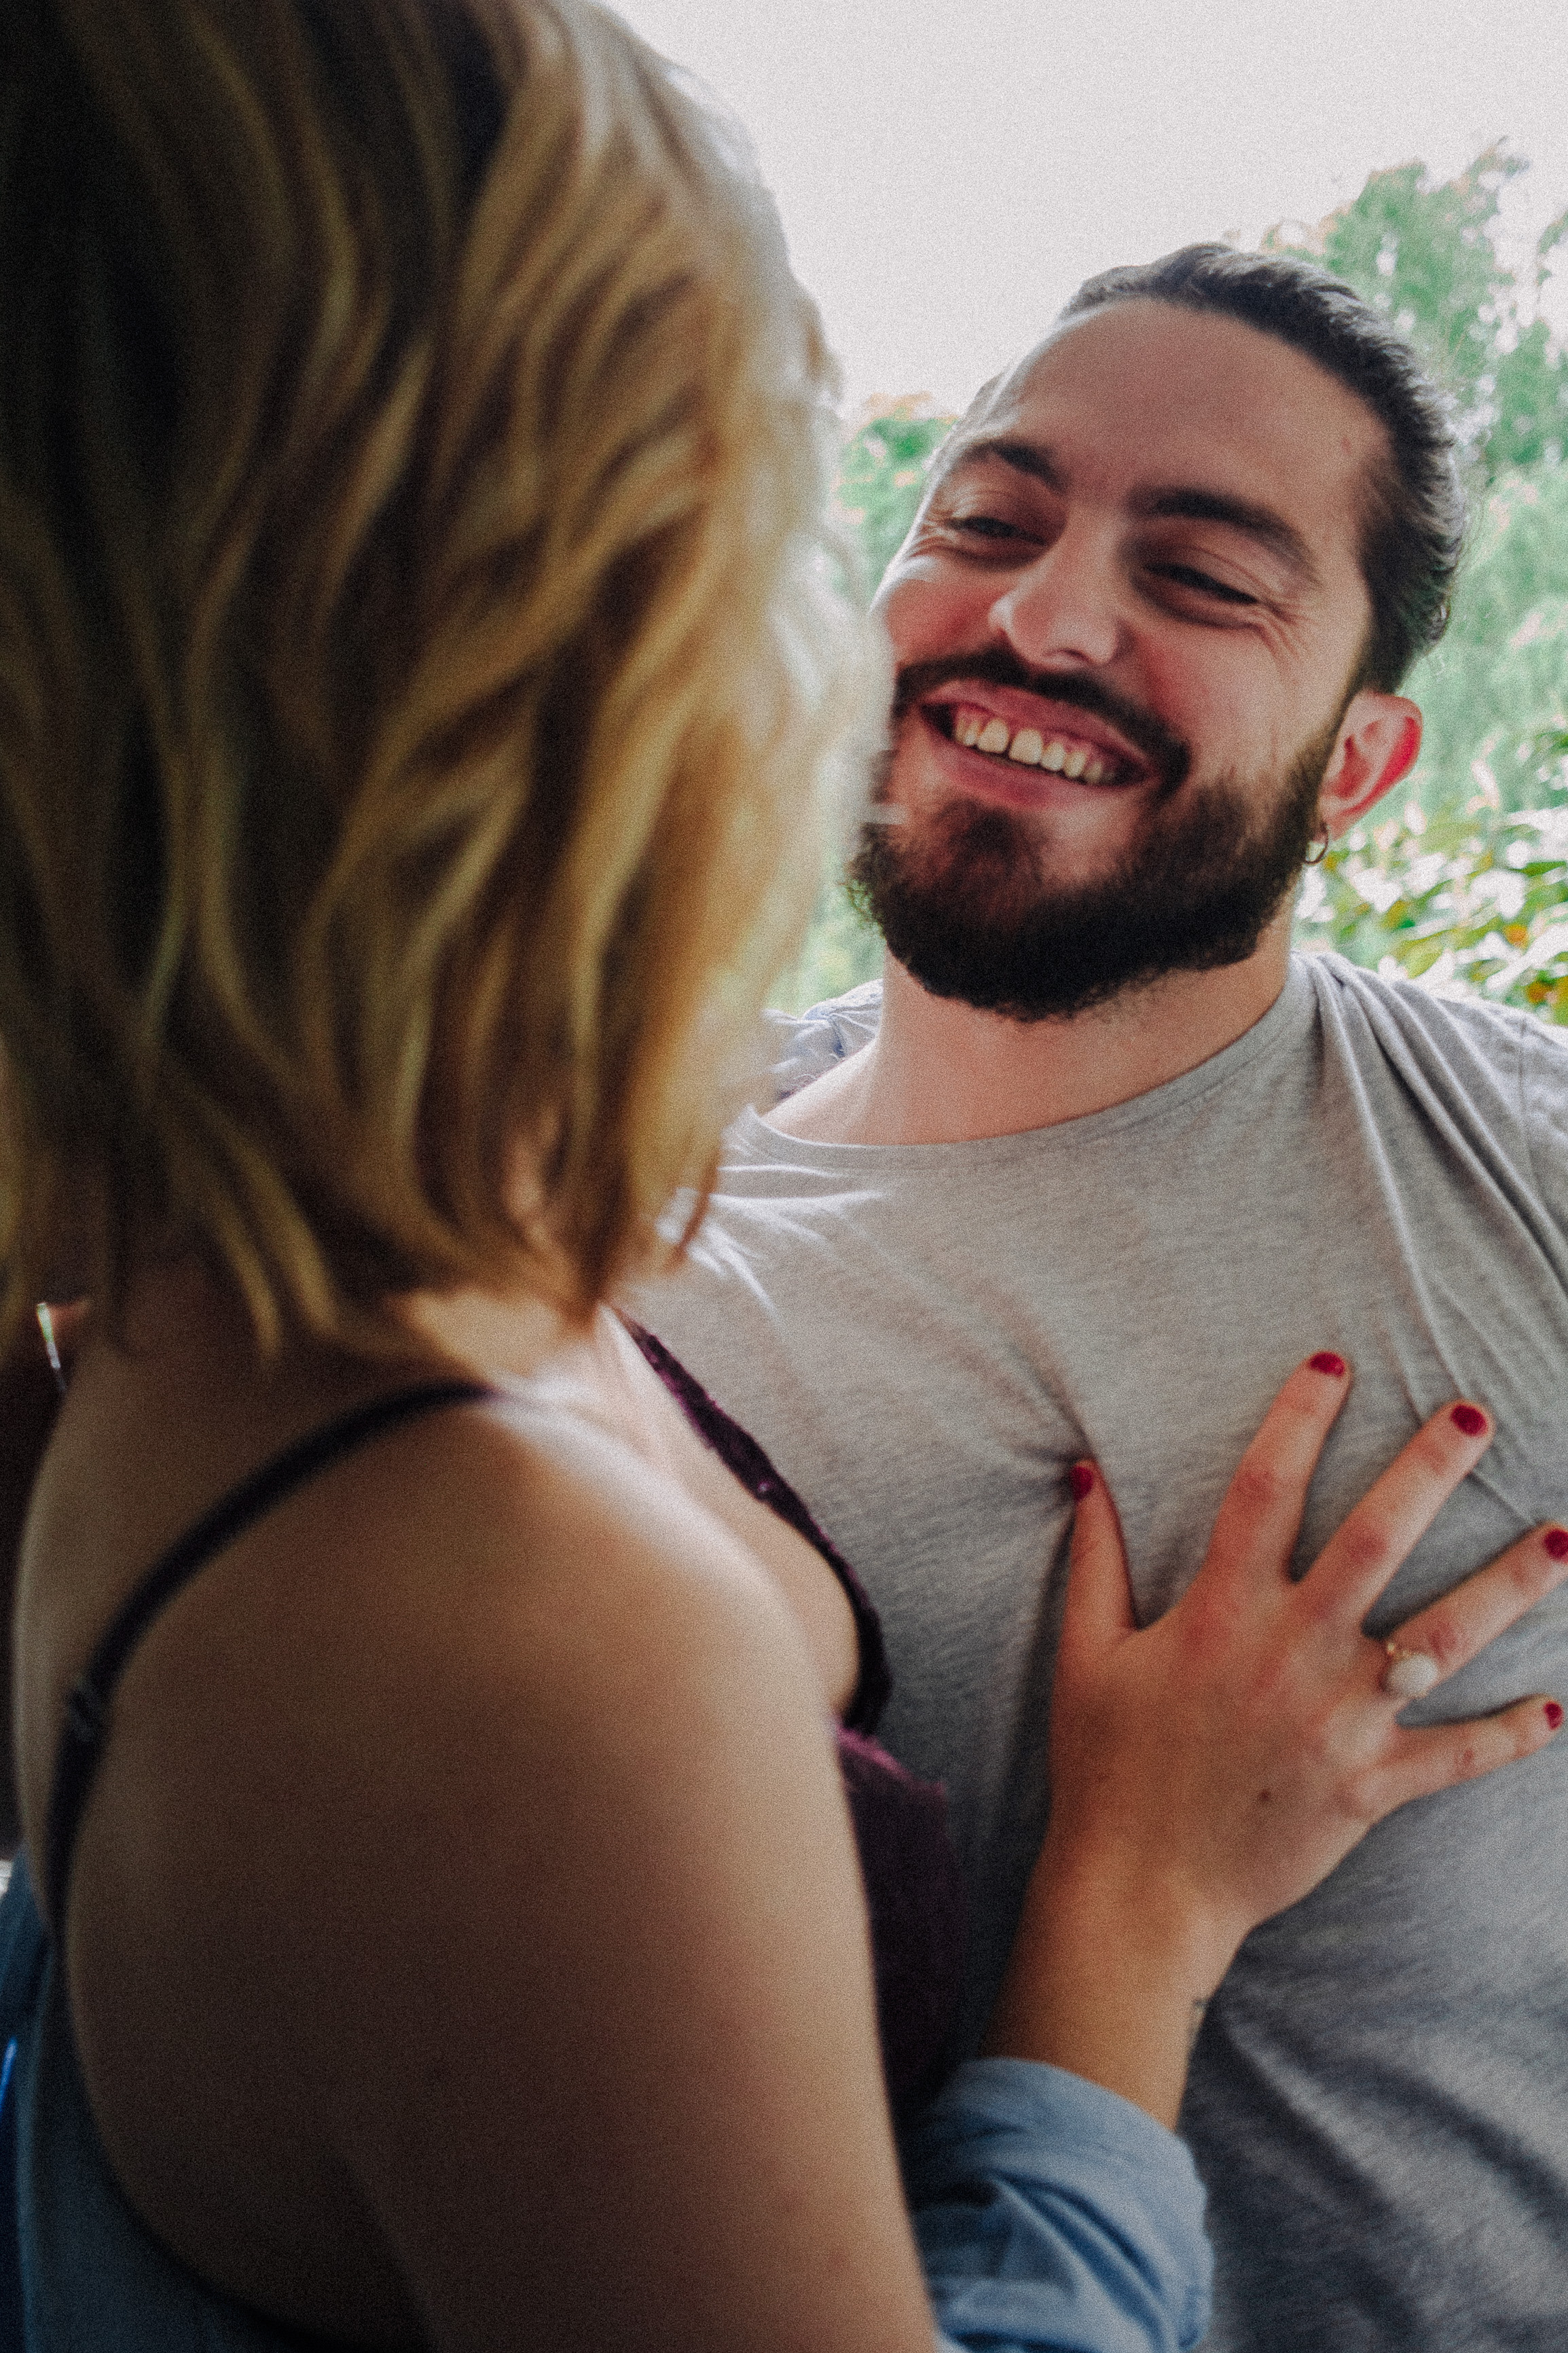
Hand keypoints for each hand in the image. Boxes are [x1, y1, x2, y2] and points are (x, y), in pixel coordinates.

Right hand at [985, 1353, 1566, 2122]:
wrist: (1139, 1892)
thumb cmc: (1105, 1769)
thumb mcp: (1086, 1656)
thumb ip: (1094, 1561)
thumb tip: (1086, 1473)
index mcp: (1220, 1612)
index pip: (1264, 1488)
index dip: (1299, 1417)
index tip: (1335, 1362)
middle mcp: (1290, 1653)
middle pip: (1375, 1540)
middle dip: (1429, 1470)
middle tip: (1475, 1415)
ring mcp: (1339, 1720)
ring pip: (1444, 1638)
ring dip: (1509, 1586)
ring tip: (1562, 1539)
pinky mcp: (1369, 1788)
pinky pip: (1455, 1756)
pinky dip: (1510, 1734)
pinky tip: (1558, 1707)